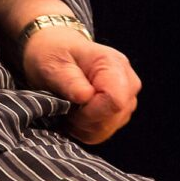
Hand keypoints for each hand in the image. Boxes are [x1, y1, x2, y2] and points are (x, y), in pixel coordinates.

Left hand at [20, 27, 141, 143]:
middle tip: (63, 106)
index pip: (115, 100)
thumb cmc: (53, 52)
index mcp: (113, 64)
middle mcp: (127, 81)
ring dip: (84, 125)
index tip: (69, 105)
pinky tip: (73, 114)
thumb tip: (85, 97)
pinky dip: (85, 129)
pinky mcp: (120, 110)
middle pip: (114, 117)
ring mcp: (126, 97)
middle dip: (85, 120)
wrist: (54, 48)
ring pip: (110, 128)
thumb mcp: (52, 62)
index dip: (91, 111)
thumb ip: (69, 80)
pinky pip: (105, 132)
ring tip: (67, 107)